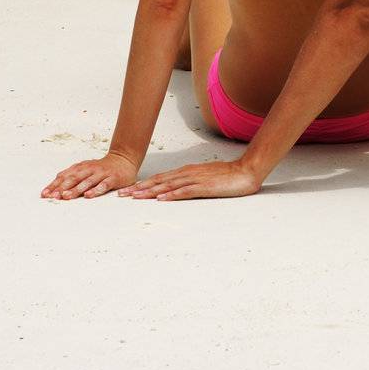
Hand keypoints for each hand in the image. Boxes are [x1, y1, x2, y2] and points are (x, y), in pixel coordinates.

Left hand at [41, 151, 138, 199]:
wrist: (123, 159)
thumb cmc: (101, 168)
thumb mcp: (84, 169)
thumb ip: (71, 176)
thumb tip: (54, 187)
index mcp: (81, 167)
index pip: (65, 176)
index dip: (54, 185)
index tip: (45, 194)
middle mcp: (89, 169)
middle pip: (74, 178)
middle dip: (62, 188)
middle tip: (53, 196)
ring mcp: (101, 173)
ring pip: (87, 181)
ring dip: (76, 189)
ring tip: (67, 196)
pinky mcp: (112, 178)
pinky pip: (103, 185)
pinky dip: (95, 190)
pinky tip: (89, 195)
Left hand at [124, 159, 261, 201]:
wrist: (246, 170)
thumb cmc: (226, 176)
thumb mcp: (204, 178)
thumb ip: (189, 183)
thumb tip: (174, 191)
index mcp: (186, 172)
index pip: (160, 178)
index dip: (143, 184)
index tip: (128, 191)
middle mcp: (187, 173)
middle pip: (159, 181)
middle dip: (140, 188)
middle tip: (122, 195)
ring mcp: (196, 179)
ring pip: (168, 185)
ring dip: (151, 191)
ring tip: (135, 197)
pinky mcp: (205, 187)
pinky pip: (186, 191)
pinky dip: (172, 194)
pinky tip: (162, 198)